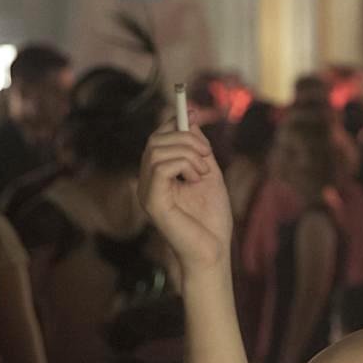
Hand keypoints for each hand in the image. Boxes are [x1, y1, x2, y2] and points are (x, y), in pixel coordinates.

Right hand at [138, 120, 233, 272]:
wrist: (214, 251)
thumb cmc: (212, 219)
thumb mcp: (209, 174)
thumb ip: (198, 149)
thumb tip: (189, 118)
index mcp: (160, 175)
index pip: (158, 138)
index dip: (174, 122)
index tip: (194, 111)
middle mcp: (148, 182)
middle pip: (155, 139)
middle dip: (186, 137)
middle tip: (207, 154)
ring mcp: (147, 192)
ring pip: (157, 149)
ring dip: (188, 153)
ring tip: (204, 172)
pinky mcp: (152, 202)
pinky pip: (160, 166)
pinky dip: (184, 164)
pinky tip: (197, 179)